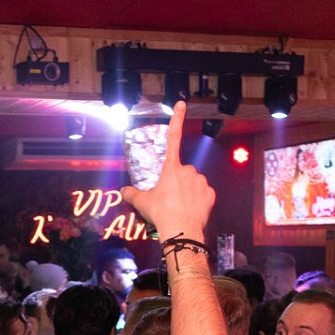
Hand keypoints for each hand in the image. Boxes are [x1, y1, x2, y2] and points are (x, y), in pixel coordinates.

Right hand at [118, 101, 215, 241]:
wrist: (181, 230)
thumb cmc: (161, 213)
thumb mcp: (142, 203)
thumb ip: (132, 194)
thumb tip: (123, 191)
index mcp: (171, 168)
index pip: (173, 138)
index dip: (177, 119)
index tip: (181, 104)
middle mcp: (188, 170)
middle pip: (181, 172)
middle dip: (177, 182)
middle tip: (169, 199)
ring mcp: (201, 182)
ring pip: (193, 183)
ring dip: (187, 191)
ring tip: (180, 207)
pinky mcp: (210, 194)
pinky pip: (203, 194)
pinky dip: (198, 200)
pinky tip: (191, 210)